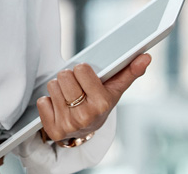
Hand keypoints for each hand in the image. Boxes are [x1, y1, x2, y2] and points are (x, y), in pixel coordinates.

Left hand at [37, 53, 151, 142]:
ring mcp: (69, 125)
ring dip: (59, 89)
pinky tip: (59, 108)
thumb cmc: (100, 103)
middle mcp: (85, 116)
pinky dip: (49, 103)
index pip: (81, 69)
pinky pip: (42, 101)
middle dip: (69, 79)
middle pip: (64, 76)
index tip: (87, 78)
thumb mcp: (114, 89)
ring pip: (53, 86)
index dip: (82, 70)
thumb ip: (130, 71)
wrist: (87, 130)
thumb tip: (145, 57)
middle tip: (77, 89)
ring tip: (70, 98)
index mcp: (102, 103)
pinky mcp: (54, 130)